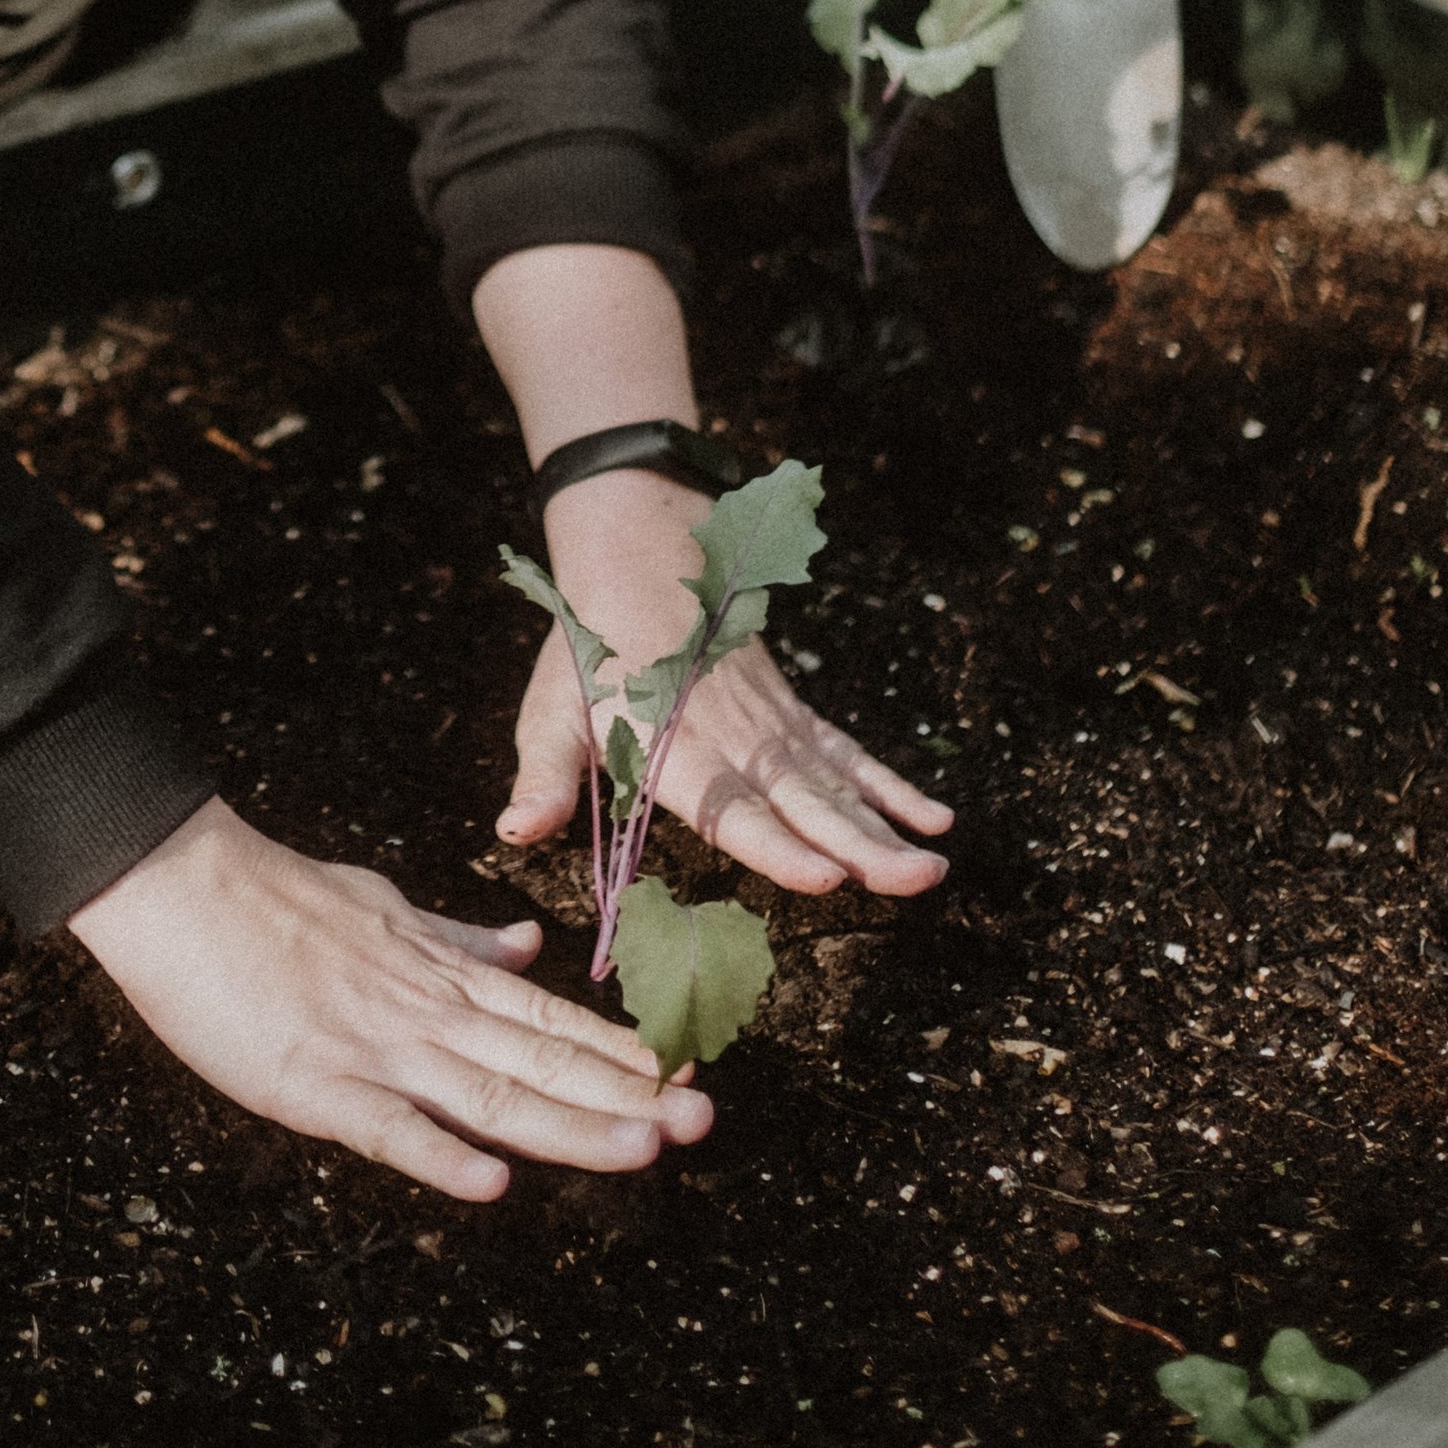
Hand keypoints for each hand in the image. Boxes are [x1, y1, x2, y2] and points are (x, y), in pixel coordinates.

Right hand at [68, 796, 713, 1200]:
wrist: (186, 883)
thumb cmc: (277, 896)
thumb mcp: (384, 904)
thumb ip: (456, 934)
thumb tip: (526, 944)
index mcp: (439, 971)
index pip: (549, 1017)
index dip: (620, 1051)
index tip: (686, 1074)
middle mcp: (425, 1010)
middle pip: (539, 1060)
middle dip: (624, 1097)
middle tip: (703, 1122)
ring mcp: (374, 1047)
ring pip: (488, 1095)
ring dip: (569, 1127)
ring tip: (642, 1152)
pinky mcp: (313, 1082)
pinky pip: (386, 1126)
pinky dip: (439, 1153)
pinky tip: (492, 1182)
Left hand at [498, 468, 952, 895]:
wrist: (637, 562)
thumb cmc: (588, 652)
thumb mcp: (550, 713)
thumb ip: (543, 777)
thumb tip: (514, 831)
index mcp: (674, 749)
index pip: (731, 809)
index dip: (778, 847)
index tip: (826, 878)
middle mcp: (733, 739)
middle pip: (803, 801)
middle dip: (861, 847)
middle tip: (913, 884)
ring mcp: (771, 725)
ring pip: (835, 782)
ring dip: (885, 826)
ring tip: (934, 869)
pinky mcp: (792, 714)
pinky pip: (847, 752)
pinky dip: (890, 785)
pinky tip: (933, 819)